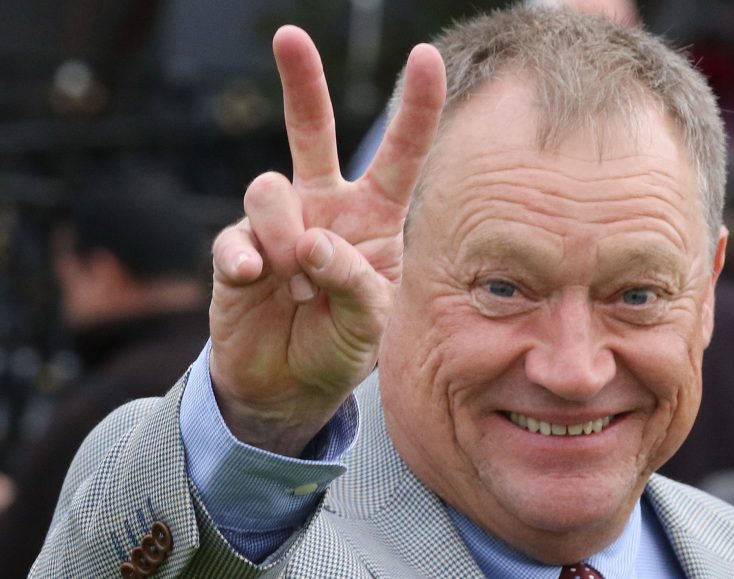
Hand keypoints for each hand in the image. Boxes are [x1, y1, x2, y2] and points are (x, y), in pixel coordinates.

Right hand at [208, 26, 444, 454]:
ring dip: (285, 233)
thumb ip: (354, 282)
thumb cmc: (342, 347)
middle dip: (302, 84)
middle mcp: (324, 210)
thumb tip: (313, 240)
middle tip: (290, 37)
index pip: (399, 157)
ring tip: (293, 279)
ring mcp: (278, 227)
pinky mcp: (237, 251)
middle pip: (312, 133)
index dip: (415, 110)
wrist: (289, 387)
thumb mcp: (371, 324)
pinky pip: (235, 236)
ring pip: (270, 187)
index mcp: (373, 220)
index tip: (426, 56)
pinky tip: (255, 280)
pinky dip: (245, 259)